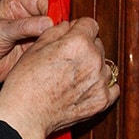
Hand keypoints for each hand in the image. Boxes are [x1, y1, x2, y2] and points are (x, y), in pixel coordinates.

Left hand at [0, 0, 53, 95]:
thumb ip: (23, 26)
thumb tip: (47, 22)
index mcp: (15, 5)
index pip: (41, 1)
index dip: (51, 8)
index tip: (56, 19)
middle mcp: (25, 18)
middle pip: (50, 16)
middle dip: (56, 24)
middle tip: (58, 32)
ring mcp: (30, 34)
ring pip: (51, 32)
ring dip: (54, 37)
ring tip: (54, 42)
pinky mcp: (33, 50)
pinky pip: (47, 47)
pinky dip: (51, 49)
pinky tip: (50, 52)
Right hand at [0, 18, 118, 138]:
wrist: (26, 114)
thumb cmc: (26, 82)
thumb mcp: (36, 47)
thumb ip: (57, 31)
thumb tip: (69, 26)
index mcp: (78, 43)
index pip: (90, 24)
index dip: (78, 28)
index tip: (73, 34)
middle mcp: (94, 60)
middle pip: (98, 44)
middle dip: (85, 47)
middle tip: (68, 59)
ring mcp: (100, 82)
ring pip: (105, 65)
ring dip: (94, 67)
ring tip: (74, 76)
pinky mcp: (102, 101)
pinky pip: (112, 87)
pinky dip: (101, 86)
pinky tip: (85, 88)